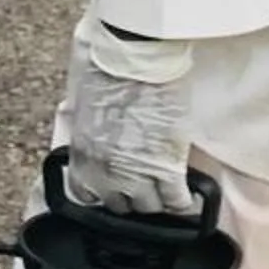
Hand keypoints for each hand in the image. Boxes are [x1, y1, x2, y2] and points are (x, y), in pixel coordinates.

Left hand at [64, 17, 198, 217]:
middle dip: (131, 197)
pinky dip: (182, 200)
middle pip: (121, 206)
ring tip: (166, 189)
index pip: (86, 195)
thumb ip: (92, 137)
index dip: (103, 192)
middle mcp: (107, 172)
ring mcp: (138, 174)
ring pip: (149, 208)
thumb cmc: (105, 72)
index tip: (114, 188)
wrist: (133, 60)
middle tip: (144, 185)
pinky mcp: (167, 169)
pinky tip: (186, 193)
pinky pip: (176, 201)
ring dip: (157, 200)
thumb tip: (102, 145)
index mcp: (83, 156)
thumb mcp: (85, 110)